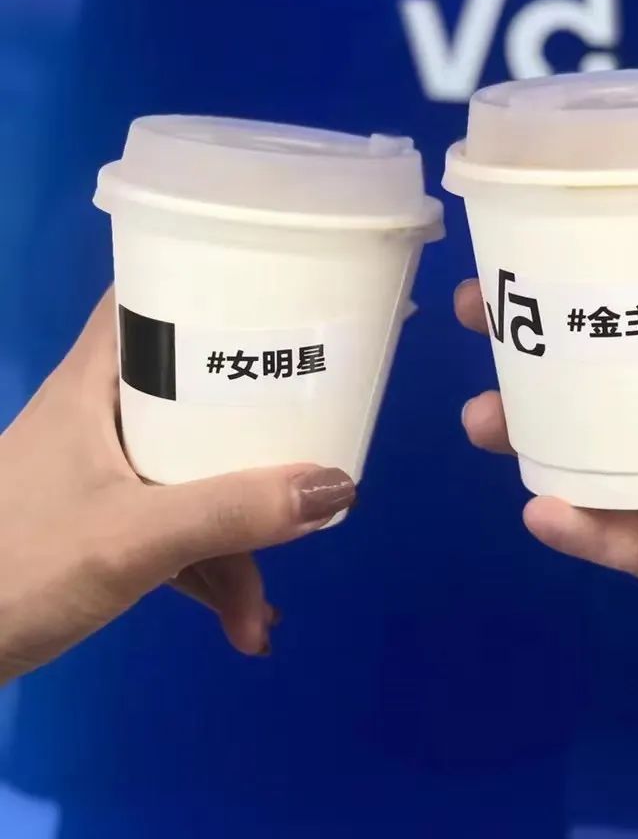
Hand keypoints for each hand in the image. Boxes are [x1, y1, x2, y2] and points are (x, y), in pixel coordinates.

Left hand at [0, 295, 355, 684]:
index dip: (211, 281)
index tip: (282, 290)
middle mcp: (101, 415)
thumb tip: (339, 486)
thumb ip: (232, 513)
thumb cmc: (17, 565)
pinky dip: (208, 568)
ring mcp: (100, 474)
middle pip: (195, 392)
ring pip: (192, 472)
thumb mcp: (132, 538)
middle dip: (259, 442)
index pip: (150, 293)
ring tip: (262, 609)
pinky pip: (174, 527)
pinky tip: (241, 622)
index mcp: (96, 382)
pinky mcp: (98, 528)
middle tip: (316, 451)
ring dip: (236, 538)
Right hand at [457, 227, 637, 692]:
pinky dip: (579, 524)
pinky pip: (623, 539)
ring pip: (597, 451)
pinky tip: (545, 507)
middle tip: (480, 320)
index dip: (600, 263)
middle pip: (609, 364)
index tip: (536, 244)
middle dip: (538, 342)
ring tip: (486, 419)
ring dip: (533, 435)